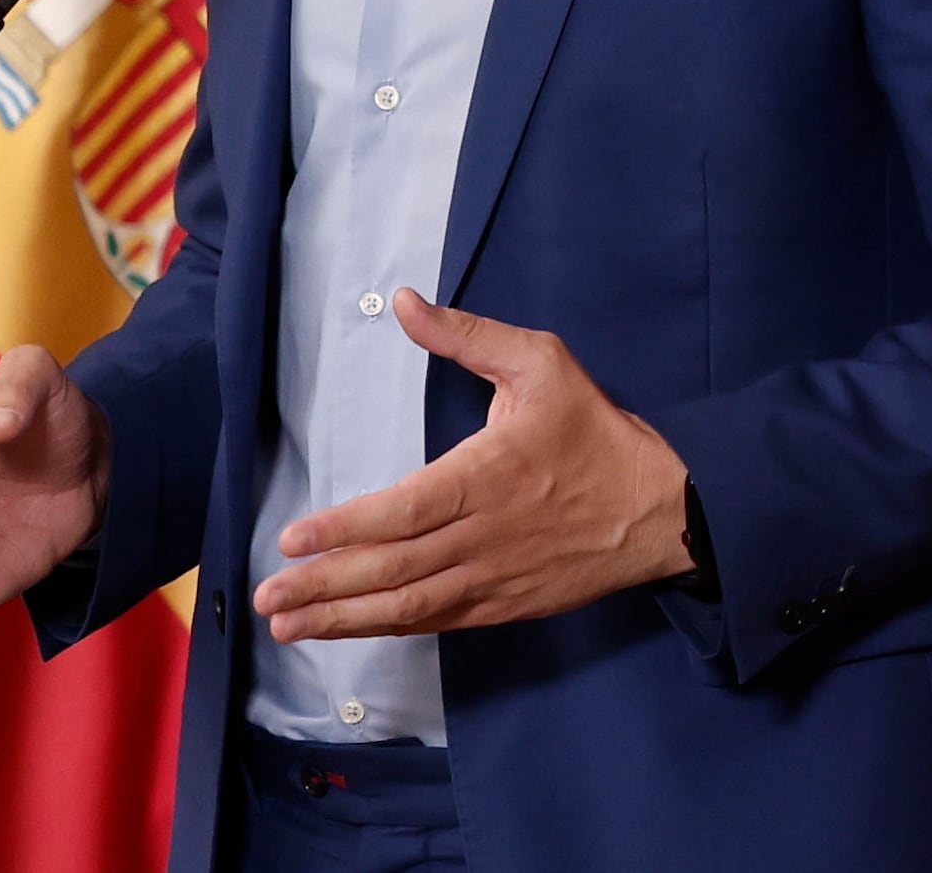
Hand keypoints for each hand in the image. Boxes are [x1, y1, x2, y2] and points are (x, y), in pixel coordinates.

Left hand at [253, 293, 689, 641]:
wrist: (664, 507)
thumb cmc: (596, 432)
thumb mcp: (543, 364)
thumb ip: (469, 336)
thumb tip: (405, 303)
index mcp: (488, 476)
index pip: (404, 512)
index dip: (345, 530)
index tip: (292, 540)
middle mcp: (484, 535)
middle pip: (392, 568)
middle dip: (323, 585)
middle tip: (267, 597)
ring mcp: (493, 577)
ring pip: (406, 605)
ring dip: (342, 617)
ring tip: (287, 625)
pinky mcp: (503, 605)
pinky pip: (436, 620)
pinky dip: (388, 626)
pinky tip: (349, 628)